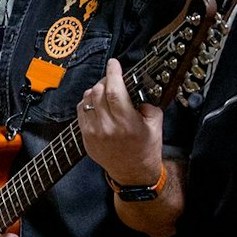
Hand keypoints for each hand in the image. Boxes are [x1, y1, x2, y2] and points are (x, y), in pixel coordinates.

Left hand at [78, 59, 163, 188]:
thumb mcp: (155, 124)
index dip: (113, 73)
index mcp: (127, 123)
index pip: (114, 91)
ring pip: (87, 100)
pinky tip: (97, 104)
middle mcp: (107, 127)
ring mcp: (93, 133)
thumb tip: (136, 87)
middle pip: (98, 92)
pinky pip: (80, 111)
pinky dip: (88, 103)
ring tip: (106, 92)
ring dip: (96, 91)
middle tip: (113, 79)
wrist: (133, 173)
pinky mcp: (85, 137)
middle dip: (106, 80)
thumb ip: (147, 104)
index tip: (114, 64)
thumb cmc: (146, 148)